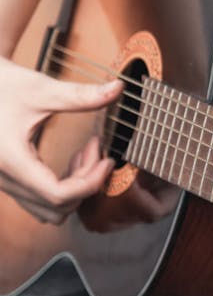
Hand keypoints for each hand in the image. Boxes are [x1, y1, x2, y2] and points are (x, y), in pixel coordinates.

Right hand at [0, 56, 121, 223]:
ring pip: (48, 209)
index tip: (107, 161)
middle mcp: (5, 179)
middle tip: (97, 148)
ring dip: (75, 188)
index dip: (90, 183)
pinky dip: (63, 186)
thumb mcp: (41, 89)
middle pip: (56, 207)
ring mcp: (6, 183)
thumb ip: (80, 95)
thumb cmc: (2, 86)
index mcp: (12, 161)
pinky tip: (73, 158)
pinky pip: (41, 199)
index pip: (57, 195)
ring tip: (87, 153)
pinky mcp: (11, 179)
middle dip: (86, 182)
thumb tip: (118, 88)